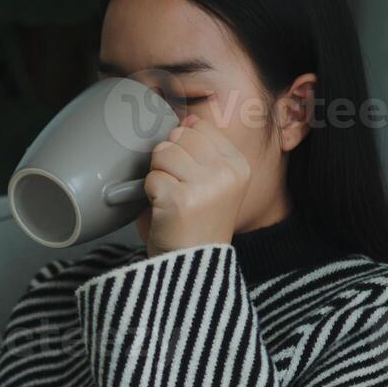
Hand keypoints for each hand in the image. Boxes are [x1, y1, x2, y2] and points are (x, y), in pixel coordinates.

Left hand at [137, 114, 251, 255]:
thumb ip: (202, 151)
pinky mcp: (180, 199)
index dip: (183, 147)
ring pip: (162, 153)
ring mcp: (205, 185)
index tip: (187, 174)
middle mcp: (226, 173)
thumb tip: (187, 118)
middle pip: (178, 136)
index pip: (200, 128)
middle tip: (177, 190)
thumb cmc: (195, 227)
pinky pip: (150, 178)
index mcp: (238, 166)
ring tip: (170, 201)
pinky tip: (164, 212)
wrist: (190, 268)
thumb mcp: (212, 184)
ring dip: (158, 177)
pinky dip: (149, 195)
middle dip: (168, 161)